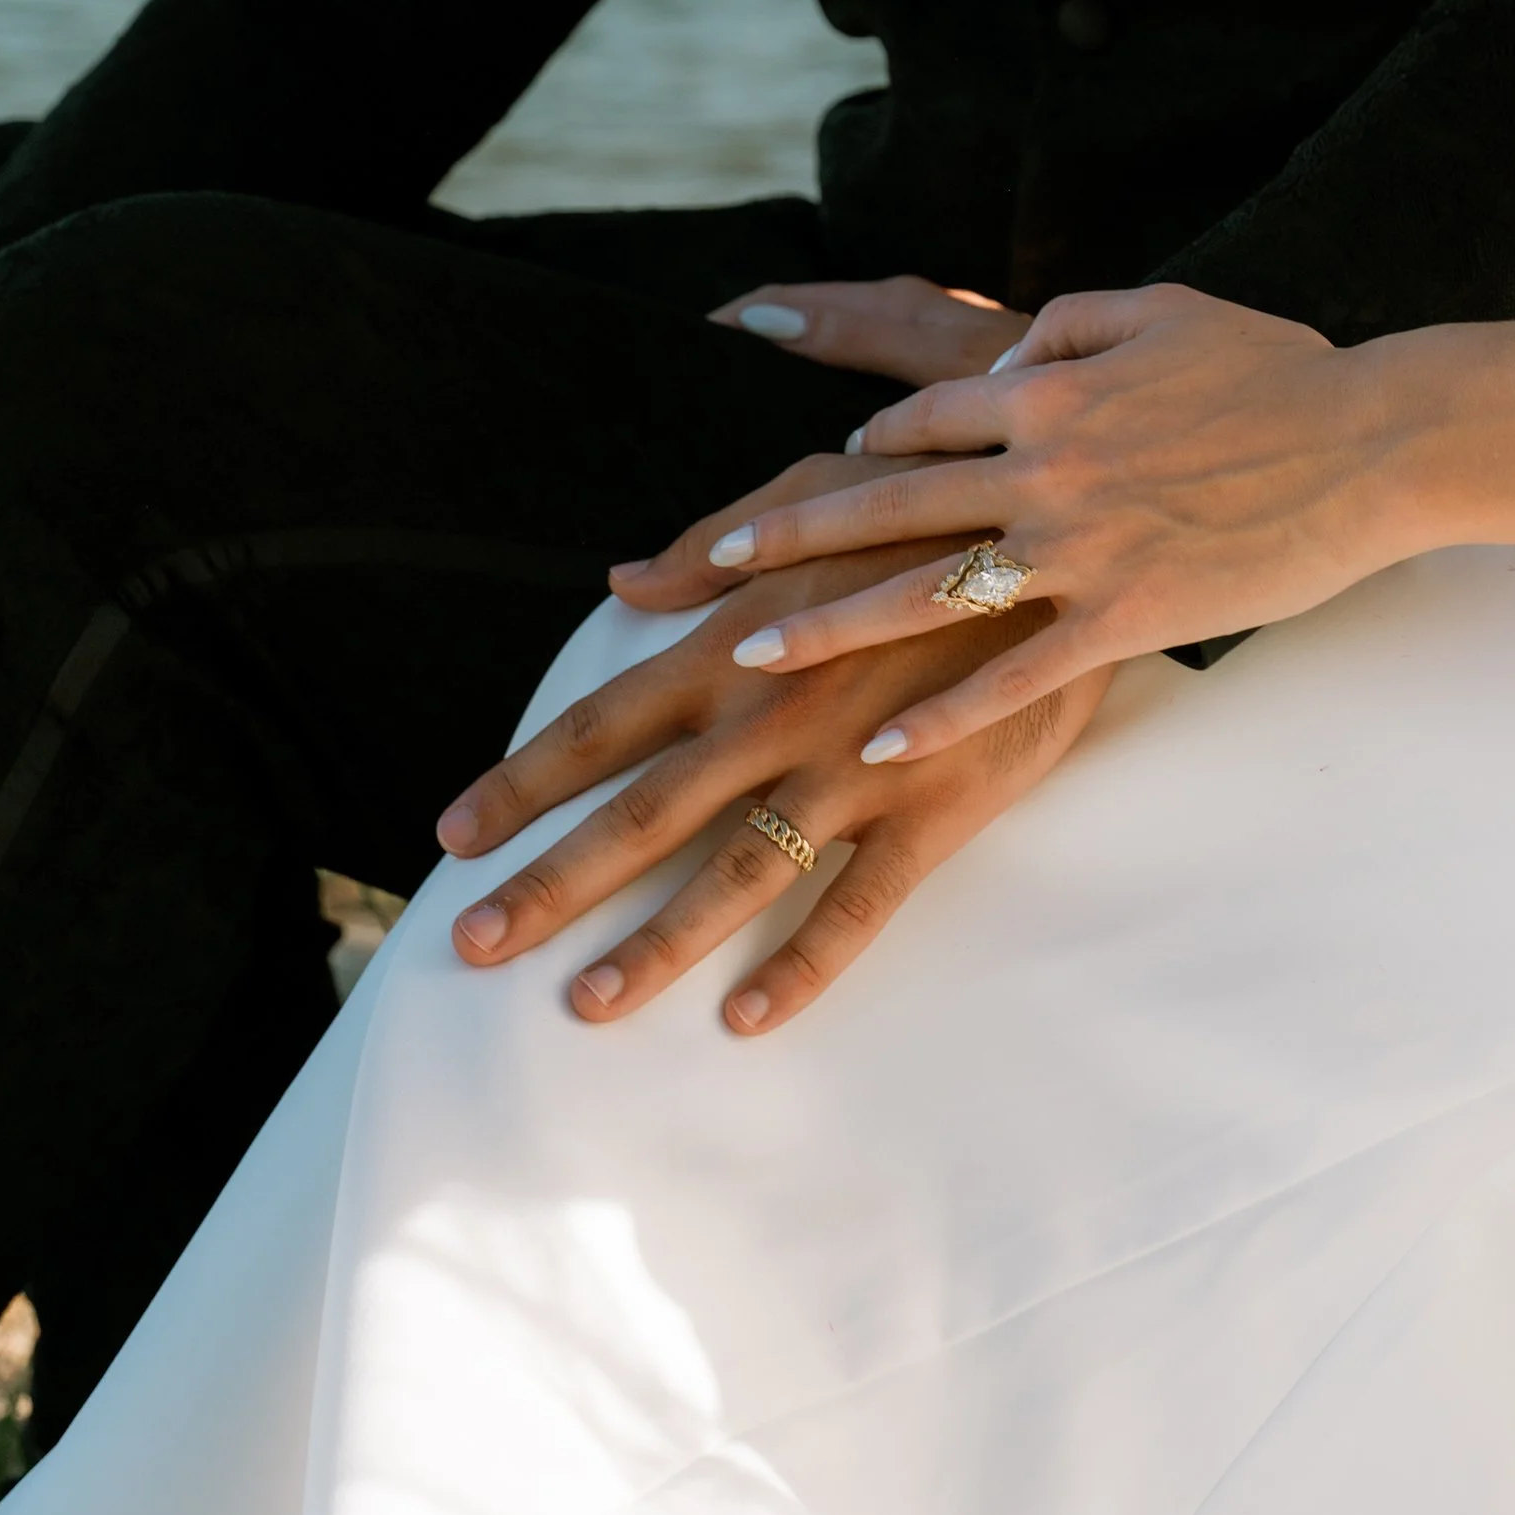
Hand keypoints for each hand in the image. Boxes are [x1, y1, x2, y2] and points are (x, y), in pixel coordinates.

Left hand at [438, 451, 1110, 1034]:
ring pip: (735, 871)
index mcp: (733, 644)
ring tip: (586, 1002)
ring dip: (656, 942)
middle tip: (473, 944)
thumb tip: (621, 579)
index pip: (602, 725)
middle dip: (551, 882)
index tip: (454, 839)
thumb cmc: (928, 511)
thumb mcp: (810, 498)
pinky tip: (747, 1016)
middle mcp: (773, 714)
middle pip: (641, 813)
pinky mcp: (930, 809)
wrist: (1060, 541)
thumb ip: (712, 548)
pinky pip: (857, 902)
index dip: (523, 783)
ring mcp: (851, 768)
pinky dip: (802, 961)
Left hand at [660, 286, 1408, 762]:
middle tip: (708, 568)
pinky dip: (941, 714)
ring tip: (751, 656)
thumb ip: (1074, 324)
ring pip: (924, 593)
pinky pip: (1012, 675)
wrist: (1371, 441)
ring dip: (830, 626)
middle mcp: (1043, 470)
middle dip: (787, 537)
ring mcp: (1079, 549)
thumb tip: (1012, 358)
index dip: (860, 449)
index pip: (923, 420)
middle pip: (887, 506)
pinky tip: (881, 747)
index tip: (806, 475)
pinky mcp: (1124, 616)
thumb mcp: (1166, 310)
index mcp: (1050, 394)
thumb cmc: (1280, 370)